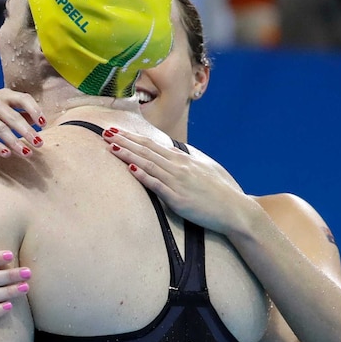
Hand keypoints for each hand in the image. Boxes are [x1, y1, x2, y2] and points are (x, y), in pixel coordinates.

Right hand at [0, 89, 45, 158]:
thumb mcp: (1, 111)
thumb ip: (18, 113)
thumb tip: (39, 121)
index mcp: (2, 94)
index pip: (22, 98)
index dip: (35, 110)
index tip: (43, 124)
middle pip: (12, 116)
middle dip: (27, 131)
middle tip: (39, 144)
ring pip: (0, 128)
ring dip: (15, 142)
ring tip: (26, 153)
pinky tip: (6, 154)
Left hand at [102, 128, 255, 235]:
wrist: (235, 211)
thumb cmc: (219, 193)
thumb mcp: (203, 170)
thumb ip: (186, 162)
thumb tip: (173, 154)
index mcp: (183, 160)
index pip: (152, 145)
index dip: (133, 137)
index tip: (117, 131)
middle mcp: (178, 167)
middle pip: (146, 150)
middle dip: (124, 140)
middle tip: (105, 132)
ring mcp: (178, 182)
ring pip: (148, 164)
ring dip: (128, 154)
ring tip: (111, 146)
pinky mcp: (178, 198)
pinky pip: (157, 185)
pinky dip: (143, 175)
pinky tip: (129, 168)